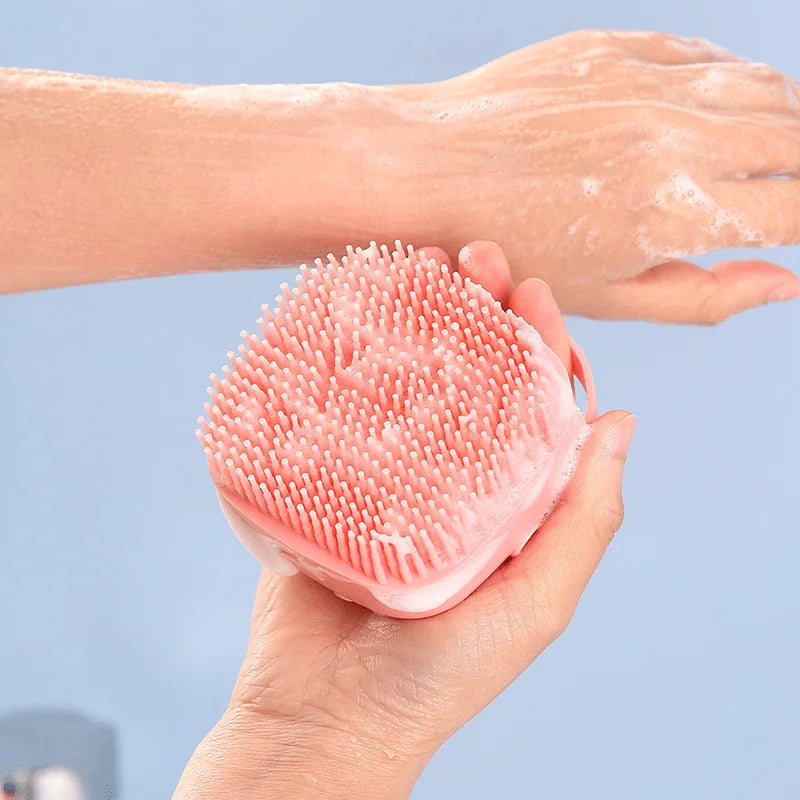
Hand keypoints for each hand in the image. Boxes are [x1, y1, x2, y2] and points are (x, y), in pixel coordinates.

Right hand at [173, 242, 635, 799]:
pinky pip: (343, 410)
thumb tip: (622, 427)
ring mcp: (389, 475)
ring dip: (420, 320)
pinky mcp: (331, 480)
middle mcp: (454, 480)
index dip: (540, 343)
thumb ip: (585, 523)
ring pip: (409, 380)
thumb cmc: (437, 678)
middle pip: (473, 375)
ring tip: (419, 267)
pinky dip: (351, 360)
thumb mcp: (536, 605)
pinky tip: (355, 318)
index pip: (535, 403)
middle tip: (473, 256)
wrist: (323, 716)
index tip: (532, 292)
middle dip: (480, 310)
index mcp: (508, 503)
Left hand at [396, 30, 799, 322]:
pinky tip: (719, 112)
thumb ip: (703, 295)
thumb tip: (785, 285)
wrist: (427, 172)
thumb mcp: (604, 297)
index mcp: (670, 212)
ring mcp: (643, 84)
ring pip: (762, 87)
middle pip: (794, 139)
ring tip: (770, 154)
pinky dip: (730, 83)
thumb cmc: (509, 249)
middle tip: (786, 196)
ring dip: (783, 120)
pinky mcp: (615, 48)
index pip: (796, 208)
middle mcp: (670, 137)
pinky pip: (704, 55)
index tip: (794, 228)